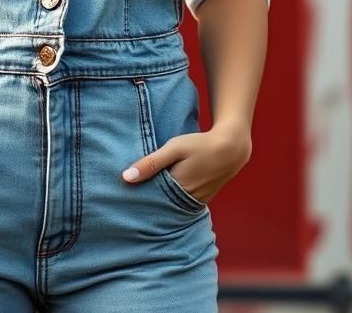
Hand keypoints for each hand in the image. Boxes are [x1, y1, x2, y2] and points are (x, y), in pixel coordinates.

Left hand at [121, 121, 251, 204]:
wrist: (230, 148)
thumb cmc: (199, 145)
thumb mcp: (174, 148)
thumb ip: (151, 163)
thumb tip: (126, 178)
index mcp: (176, 189)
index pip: (148, 200)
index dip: (135, 197)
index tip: (121, 195)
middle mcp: (185, 201)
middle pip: (158, 206)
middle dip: (145, 201)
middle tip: (126, 198)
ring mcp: (194, 202)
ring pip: (169, 206)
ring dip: (158, 200)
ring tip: (141, 195)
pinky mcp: (200, 200)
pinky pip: (180, 203)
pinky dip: (170, 199)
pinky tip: (162, 192)